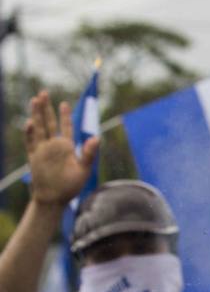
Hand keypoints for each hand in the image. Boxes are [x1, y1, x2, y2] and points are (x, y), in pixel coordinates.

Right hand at [24, 90, 99, 211]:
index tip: (64, 103)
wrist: (55, 198)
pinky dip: (30, 133)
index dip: (64, 115)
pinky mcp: (33, 157)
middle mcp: (53, 145)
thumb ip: (89, 153)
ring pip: (38, 128)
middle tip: (43, 92)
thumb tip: (97, 137)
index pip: (66, 127)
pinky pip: (31, 142)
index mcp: (66, 147)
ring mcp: (42, 150)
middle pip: (48, 122)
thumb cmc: (71, 186)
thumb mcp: (84, 169)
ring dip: (36, 114)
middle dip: (46, 108)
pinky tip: (30, 123)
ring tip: (34, 100)